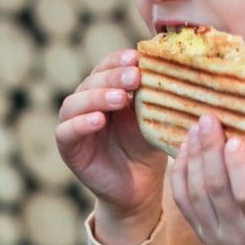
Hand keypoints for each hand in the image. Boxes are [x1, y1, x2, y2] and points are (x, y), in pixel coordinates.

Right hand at [56, 49, 166, 243]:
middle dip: (113, 76)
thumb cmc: (149, 149)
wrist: (141, 188)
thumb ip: (155, 96)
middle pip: (92, 81)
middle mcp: (87, 102)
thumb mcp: (154, 119)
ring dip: (97, 96)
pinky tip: (98, 120)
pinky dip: (80, 124)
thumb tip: (179, 66)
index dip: (119, 60)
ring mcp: (74, 123)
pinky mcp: (68, 148)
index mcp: (107, 89)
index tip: (138, 57)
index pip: (108, 66)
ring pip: (75, 102)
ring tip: (120, 98)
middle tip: (134, 77)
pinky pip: (66, 131)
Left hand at [170, 114, 244, 244]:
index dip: (238, 166)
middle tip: (208, 119)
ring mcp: (215, 238)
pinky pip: (183, 202)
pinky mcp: (201, 236)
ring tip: (195, 128)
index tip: (235, 138)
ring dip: (193, 157)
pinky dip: (181, 173)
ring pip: (194, 193)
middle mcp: (237, 237)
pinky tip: (185, 151)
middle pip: (215, 190)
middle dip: (209, 150)